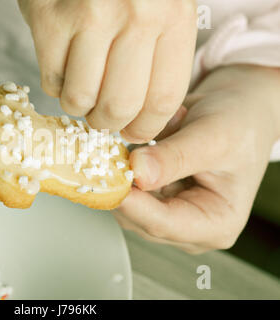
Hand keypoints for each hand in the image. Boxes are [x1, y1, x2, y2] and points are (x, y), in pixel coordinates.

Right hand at [18, 0, 196, 141]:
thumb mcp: (161, 8)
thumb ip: (160, 58)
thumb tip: (150, 118)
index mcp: (173, 16)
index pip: (163, 99)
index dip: (146, 128)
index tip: (134, 134)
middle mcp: (136, 15)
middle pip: (120, 106)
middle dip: (108, 124)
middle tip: (103, 119)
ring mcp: (90, 17)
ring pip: (80, 99)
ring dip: (79, 106)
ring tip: (83, 90)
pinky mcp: (49, 19)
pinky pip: (51, 80)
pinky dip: (57, 84)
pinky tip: (65, 66)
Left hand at [114, 65, 279, 252]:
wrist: (235, 112)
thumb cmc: (239, 126)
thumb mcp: (213, 137)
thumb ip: (175, 157)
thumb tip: (139, 172)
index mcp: (215, 224)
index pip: (163, 224)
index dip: (132, 204)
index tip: (109, 181)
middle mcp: (189, 227)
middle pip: (138, 218)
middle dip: (121, 187)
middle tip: (108, 154)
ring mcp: (168, 213)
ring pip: (126, 203)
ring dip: (121, 173)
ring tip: (138, 142)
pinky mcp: (152, 198)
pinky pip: (125, 187)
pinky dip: (122, 166)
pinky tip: (138, 146)